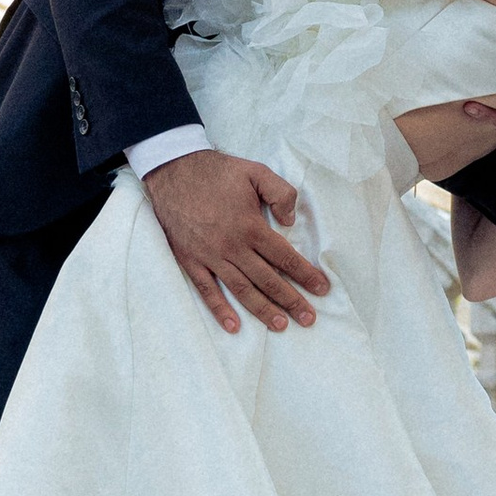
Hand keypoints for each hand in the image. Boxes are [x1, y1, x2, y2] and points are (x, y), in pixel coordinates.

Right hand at [145, 149, 330, 336]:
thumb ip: (281, 193)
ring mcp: (210, 256)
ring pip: (241, 289)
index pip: (285, 257)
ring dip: (263, 310)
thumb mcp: (256, 172)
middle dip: (291, 300)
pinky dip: (220, 309)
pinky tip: (233, 326)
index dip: (305, 274)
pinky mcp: (190, 260)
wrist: (174, 170)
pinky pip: (206, 290)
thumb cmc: (217, 172)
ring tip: (281, 325)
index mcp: (251, 226)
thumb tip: (290, 221)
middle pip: (267, 279)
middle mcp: (232, 246)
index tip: (322, 289)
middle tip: (308, 318)